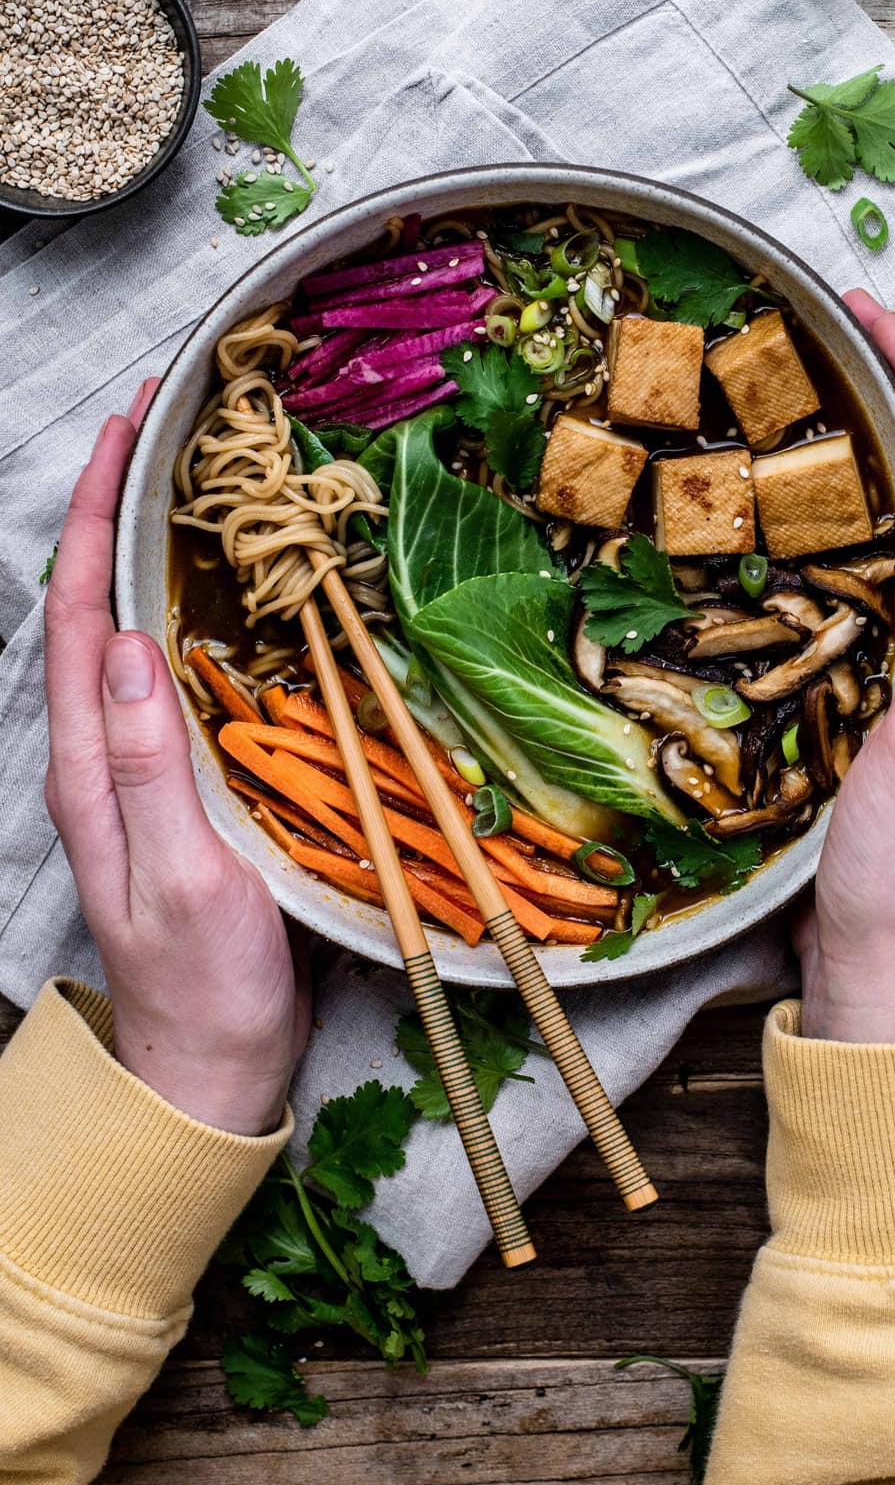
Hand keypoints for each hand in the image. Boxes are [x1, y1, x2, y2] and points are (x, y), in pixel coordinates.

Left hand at [43, 385, 308, 1133]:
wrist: (215, 1063)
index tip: (126, 430)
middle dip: (114, 503)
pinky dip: (190, 605)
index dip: (94, 516)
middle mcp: (102, 753)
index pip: (77, 614)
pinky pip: (175, 669)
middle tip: (162, 421)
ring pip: (131, 629)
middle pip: (93, 604)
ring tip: (190, 475)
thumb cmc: (204, 983)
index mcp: (90, 766)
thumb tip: (127, 644)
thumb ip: (150, 768)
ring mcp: (139, 767)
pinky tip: (228, 587)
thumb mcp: (181, 878)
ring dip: (149, 544)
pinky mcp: (181, 782)